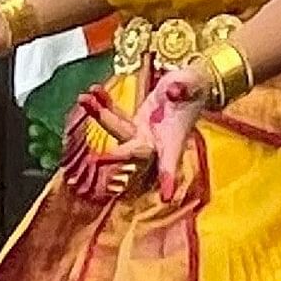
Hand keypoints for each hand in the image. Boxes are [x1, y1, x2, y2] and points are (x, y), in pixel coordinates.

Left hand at [86, 70, 208, 204]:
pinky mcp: (135, 123)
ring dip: (100, 114)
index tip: (167, 197)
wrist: (189, 83)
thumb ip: (184, 88)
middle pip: (133, 152)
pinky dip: (103, 104)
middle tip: (97, 159)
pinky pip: (115, 116)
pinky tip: (93, 91)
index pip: (171, 160)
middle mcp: (157, 141)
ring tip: (85, 97)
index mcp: (175, 137)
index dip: (168, 178)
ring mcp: (143, 134)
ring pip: (118, 130)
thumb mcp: (192, 83)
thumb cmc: (195, 86)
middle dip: (115, 156)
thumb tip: (174, 90)